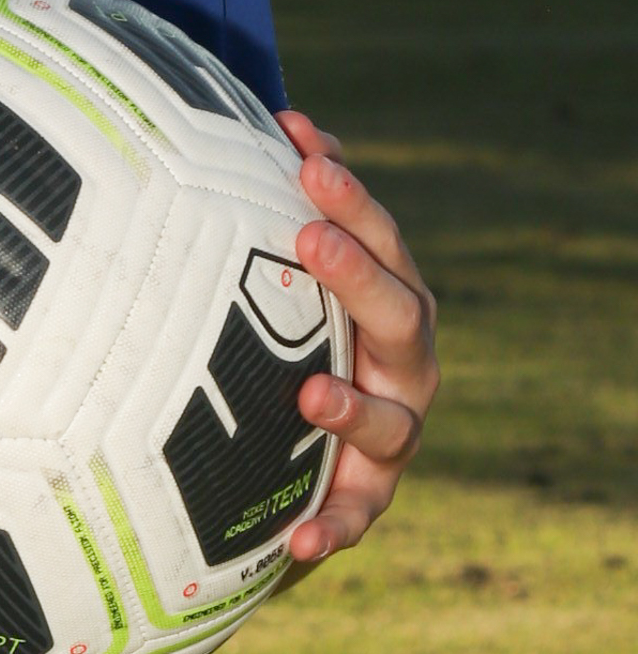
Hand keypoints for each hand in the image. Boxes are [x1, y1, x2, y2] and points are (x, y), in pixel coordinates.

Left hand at [277, 109, 438, 565]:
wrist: (293, 443)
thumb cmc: (286, 330)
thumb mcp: (281, 273)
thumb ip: (274, 204)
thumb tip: (250, 113)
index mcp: (388, 298)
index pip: (382, 238)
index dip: (351, 195)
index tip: (306, 152)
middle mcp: (404, 363)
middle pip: (401, 314)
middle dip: (358, 274)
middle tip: (309, 237)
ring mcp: (393, 432)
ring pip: (392, 422)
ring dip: (352, 406)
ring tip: (310, 392)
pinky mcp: (366, 497)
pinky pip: (356, 517)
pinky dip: (334, 527)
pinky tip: (302, 540)